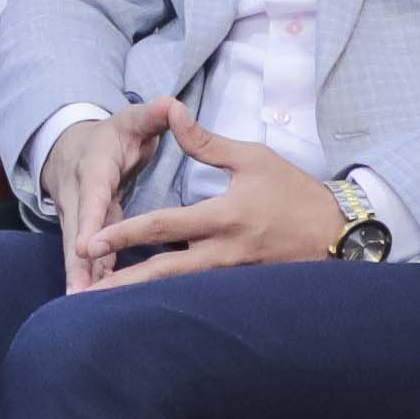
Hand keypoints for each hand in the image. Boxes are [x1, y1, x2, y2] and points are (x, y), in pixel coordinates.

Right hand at [45, 102, 161, 294]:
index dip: (89, 220)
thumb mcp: (131, 121)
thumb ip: (153, 115)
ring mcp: (77, 216)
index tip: (85, 245)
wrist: (73, 148)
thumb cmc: (112, 137)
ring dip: (80, 275)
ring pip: (76, 249)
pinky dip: (90, 276)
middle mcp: (79, 195)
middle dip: (78, 261)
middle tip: (80, 291)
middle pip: (77, 230)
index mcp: (94, 168)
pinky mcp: (81, 231)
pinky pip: (86, 255)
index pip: (92, 195)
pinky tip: (96, 300)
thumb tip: (172, 103)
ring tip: (83, 304)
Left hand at [86, 114, 351, 280]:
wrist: (336, 233)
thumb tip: (172, 111)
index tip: (89, 242)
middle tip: (83, 292)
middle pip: (161, 272)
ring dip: (139, 296)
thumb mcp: (253, 158)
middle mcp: (221, 252)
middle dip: (120, 282)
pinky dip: (167, 299)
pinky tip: (144, 307)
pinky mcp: (236, 287)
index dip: (122, 234)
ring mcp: (229, 275)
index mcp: (222, 217)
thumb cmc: (294, 192)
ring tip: (103, 305)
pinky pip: (196, 293)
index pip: (162, 227)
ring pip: (176, 288)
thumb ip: (206, 142)